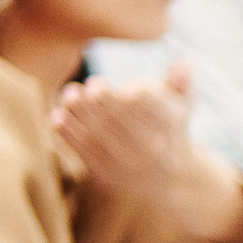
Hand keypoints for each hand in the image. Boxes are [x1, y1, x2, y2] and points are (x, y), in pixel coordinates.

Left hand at [53, 62, 197, 204]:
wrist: (168, 178)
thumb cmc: (170, 128)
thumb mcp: (183, 104)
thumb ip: (181, 82)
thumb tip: (185, 64)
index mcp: (170, 126)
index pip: (155, 110)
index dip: (141, 98)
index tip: (127, 88)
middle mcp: (149, 147)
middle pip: (121, 120)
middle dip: (104, 100)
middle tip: (92, 84)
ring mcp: (125, 162)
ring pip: (98, 135)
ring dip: (80, 112)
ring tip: (70, 94)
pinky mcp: (104, 173)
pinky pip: (82, 150)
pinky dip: (67, 133)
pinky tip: (57, 116)